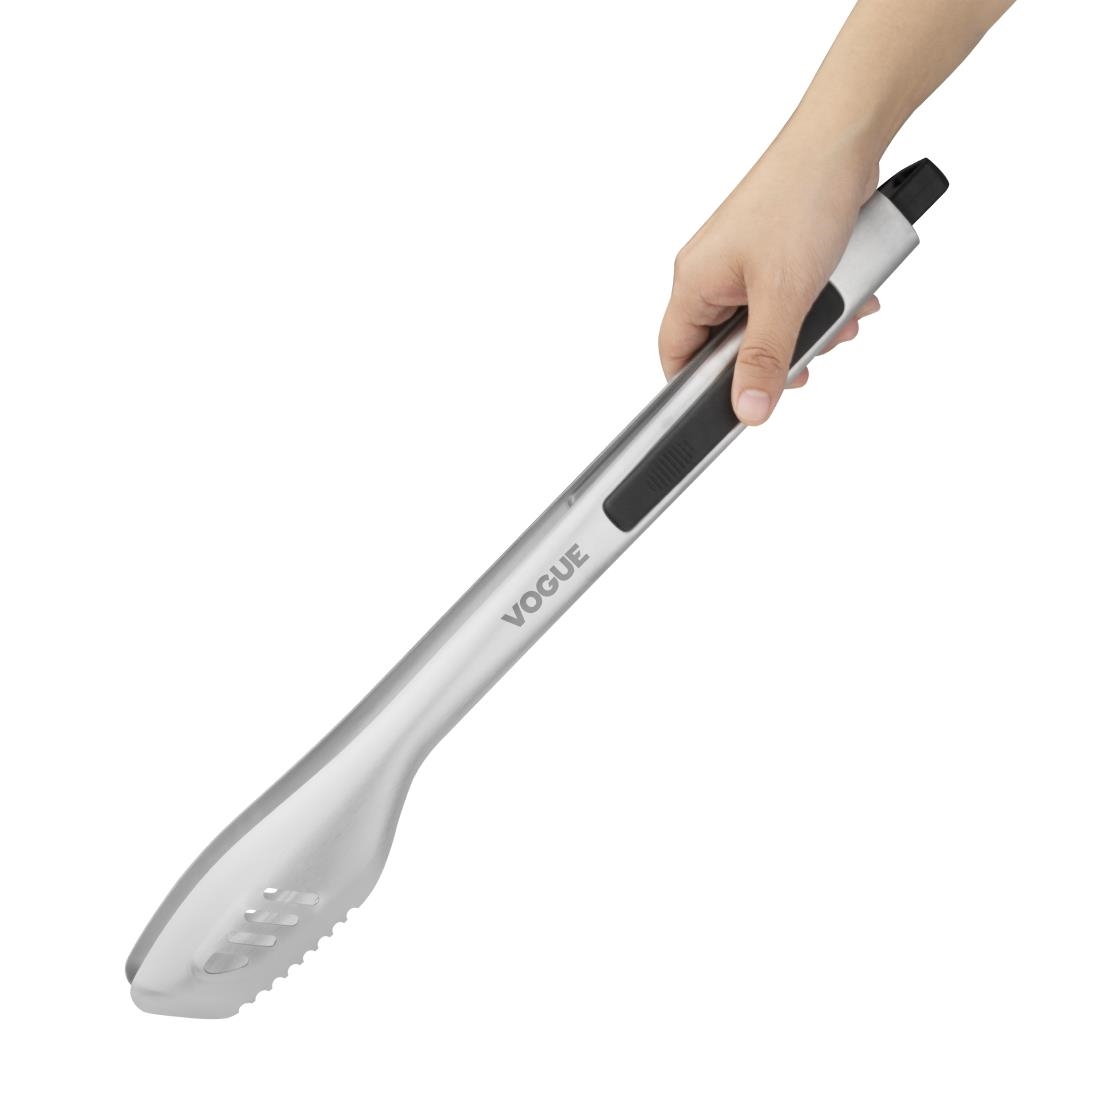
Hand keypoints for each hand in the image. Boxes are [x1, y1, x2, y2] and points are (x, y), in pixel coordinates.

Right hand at [658, 135, 880, 424]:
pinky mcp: (773, 253)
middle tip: (805, 356)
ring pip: (765, 324)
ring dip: (807, 329)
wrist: (846, 137)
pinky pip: (787, 298)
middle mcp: (710, 274)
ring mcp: (741, 263)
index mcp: (693, 282)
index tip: (736, 406)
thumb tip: (749, 410)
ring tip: (837, 317)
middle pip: (728, 346)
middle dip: (775, 356)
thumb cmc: (802, 196)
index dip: (701, 389)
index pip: (676, 356)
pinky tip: (847, 296)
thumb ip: (765, 359)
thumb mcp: (784, 295)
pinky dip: (818, 304)